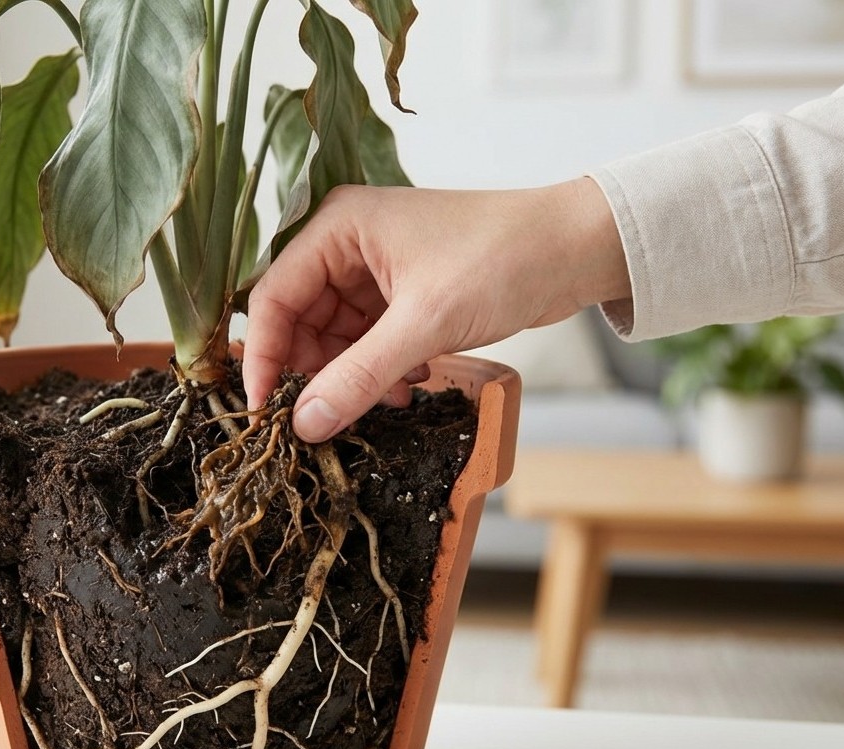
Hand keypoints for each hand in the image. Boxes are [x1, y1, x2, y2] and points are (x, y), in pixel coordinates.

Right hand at [243, 177, 628, 442]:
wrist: (578, 246)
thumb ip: (360, 376)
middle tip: (333, 413)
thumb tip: (305, 425)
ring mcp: (373, 268)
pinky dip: (379, 368)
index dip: (265, 355)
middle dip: (316, 370)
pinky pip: (366, 339)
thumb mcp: (426, 325)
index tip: (266, 410)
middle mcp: (346, 242)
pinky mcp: (400, 292)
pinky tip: (411, 383)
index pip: (273, 295)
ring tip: (392, 395)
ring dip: (353, 374)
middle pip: (299, 319)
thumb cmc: (503, 259)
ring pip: (333, 336)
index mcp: (338, 227)